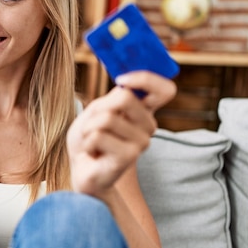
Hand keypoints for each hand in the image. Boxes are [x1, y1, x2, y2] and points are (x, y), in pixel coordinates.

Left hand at [67, 71, 175, 197]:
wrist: (82, 169)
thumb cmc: (89, 138)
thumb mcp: (96, 110)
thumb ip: (111, 98)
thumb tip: (124, 86)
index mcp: (144, 111)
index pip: (165, 90)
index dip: (146, 79)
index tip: (121, 80)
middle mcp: (148, 125)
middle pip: (124, 97)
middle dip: (98, 108)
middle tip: (93, 125)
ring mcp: (142, 142)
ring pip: (106, 118)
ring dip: (88, 128)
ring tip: (92, 141)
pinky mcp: (129, 156)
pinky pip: (98, 136)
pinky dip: (87, 142)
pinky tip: (93, 153)